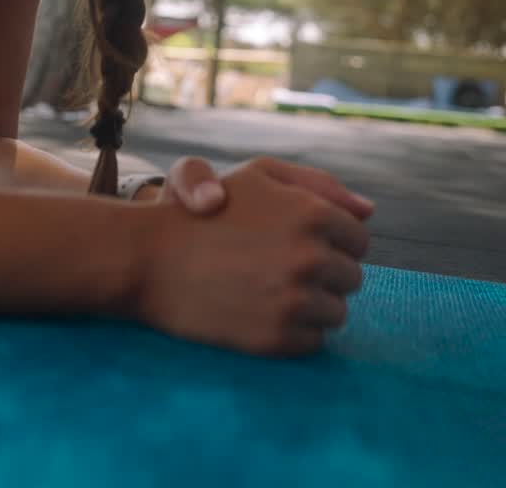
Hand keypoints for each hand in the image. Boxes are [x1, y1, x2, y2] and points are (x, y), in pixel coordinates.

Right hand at [134, 161, 370, 356]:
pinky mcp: (277, 338)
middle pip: (352, 277)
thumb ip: (320, 186)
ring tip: (268, 288)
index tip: (298, 241)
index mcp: (313, 214)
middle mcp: (311, 257)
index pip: (359, 239)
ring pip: (337, 312)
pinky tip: (260, 310)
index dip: (331, 240)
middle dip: (323, 272)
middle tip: (277, 265)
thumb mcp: (259, 175)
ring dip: (311, 303)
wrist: (149, 258)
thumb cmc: (206, 209)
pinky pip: (314, 342)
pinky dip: (294, 331)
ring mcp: (295, 300)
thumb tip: (369, 212)